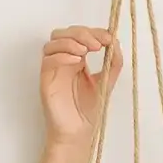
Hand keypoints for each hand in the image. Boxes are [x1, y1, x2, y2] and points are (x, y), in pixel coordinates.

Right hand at [39, 25, 122, 147]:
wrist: (78, 131)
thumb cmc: (89, 110)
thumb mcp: (107, 81)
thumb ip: (113, 62)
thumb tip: (116, 41)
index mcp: (77, 59)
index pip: (80, 34)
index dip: (93, 31)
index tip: (108, 38)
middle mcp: (64, 61)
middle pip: (64, 33)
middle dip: (82, 34)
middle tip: (97, 45)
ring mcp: (54, 69)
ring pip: (53, 42)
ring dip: (70, 42)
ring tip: (86, 53)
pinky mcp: (46, 79)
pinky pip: (48, 60)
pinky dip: (62, 56)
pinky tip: (77, 62)